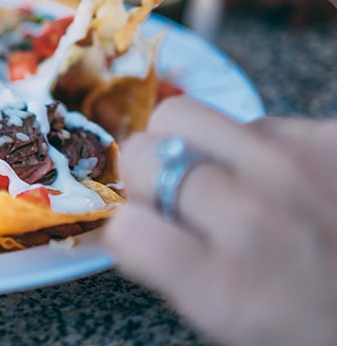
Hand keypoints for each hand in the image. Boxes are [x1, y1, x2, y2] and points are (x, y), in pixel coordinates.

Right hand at [104, 97, 336, 345]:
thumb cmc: (320, 323)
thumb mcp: (236, 322)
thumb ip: (178, 269)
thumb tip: (134, 219)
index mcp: (224, 288)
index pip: (123, 227)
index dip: (130, 230)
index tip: (148, 236)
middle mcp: (253, 218)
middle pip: (142, 151)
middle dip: (147, 171)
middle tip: (178, 195)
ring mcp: (296, 167)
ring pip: (189, 116)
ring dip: (198, 148)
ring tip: (239, 183)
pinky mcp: (335, 136)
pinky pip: (262, 120)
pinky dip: (265, 147)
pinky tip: (297, 182)